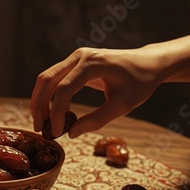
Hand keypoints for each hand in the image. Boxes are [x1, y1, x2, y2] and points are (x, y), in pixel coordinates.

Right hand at [30, 30, 189, 138]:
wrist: (149, 63)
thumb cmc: (140, 83)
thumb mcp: (123, 105)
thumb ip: (97, 120)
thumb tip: (71, 134)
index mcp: (93, 63)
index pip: (64, 89)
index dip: (56, 113)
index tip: (57, 133)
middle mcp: (80, 56)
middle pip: (47, 80)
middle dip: (40, 106)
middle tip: (40, 129)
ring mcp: (76, 57)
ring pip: (46, 78)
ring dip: (40, 101)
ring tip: (42, 124)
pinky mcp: (75, 63)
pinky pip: (54, 79)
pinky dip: (48, 96)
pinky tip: (50, 114)